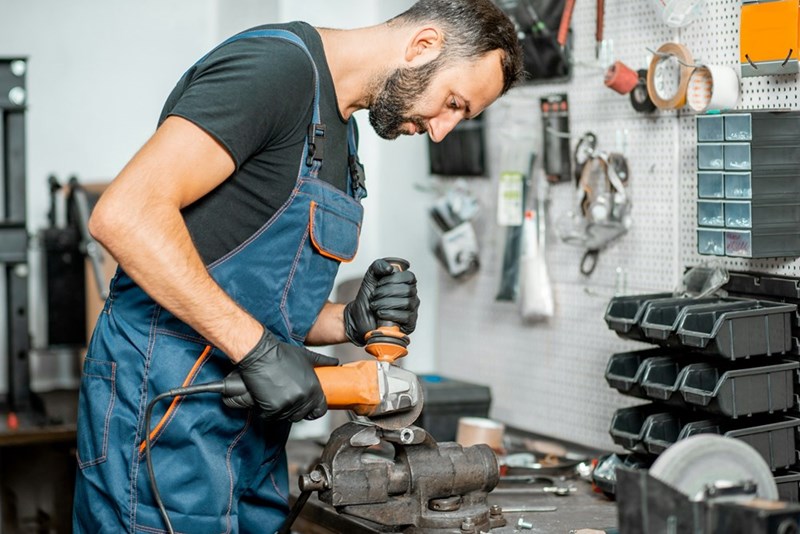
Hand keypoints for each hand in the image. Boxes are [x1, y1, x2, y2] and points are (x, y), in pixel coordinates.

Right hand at [222, 328, 337, 420]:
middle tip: (285, 398)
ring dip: (279, 410)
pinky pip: (270, 417)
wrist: (260, 354)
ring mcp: (288, 404)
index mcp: (314, 388)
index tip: (308, 410)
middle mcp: (303, 398)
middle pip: (301, 415)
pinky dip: (266, 411)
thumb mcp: (306, 356)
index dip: (314, 411)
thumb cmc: (281, 354)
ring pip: (285, 417)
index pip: (320, 410)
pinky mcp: (272, 408)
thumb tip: (335, 362)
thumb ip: (322, 361)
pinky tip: (265, 399)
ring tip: (275, 395)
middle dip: (294, 409)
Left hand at [343, 258, 419, 345]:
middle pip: (407, 290)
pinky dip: (389, 314)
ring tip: (375, 306)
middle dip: (386, 292)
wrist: (359, 318)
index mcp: (405, 284)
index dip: (393, 279)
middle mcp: (411, 296)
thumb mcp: (370, 278)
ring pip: (406, 303)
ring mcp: (412, 310)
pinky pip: (405, 316)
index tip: (379, 284)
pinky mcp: (410, 324)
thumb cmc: (367, 300)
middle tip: (374, 296)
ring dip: (385, 303)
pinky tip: (380, 314)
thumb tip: (390, 268)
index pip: (409, 277)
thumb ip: (378, 266)